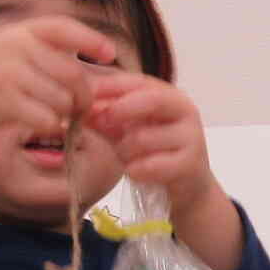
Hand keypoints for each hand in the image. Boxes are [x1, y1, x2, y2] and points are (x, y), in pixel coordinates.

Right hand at [0, 15, 117, 139]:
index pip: (63, 28)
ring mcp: (9, 74)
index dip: (91, 40)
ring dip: (67, 113)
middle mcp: (15, 48)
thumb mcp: (2, 48)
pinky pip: (47, 119)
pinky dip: (53, 127)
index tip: (110, 54)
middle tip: (82, 108)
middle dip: (84, 95)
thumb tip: (83, 63)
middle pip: (73, 73)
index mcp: (17, 32)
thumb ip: (37, 49)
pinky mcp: (4, 103)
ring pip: (63, 99)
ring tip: (59, 117)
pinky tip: (46, 126)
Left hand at [83, 73, 219, 216]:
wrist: (187, 187)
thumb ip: (107, 115)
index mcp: (169, 96)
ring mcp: (191, 137)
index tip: (83, 96)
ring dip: (124, 149)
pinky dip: (135, 170)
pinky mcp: (190, 164)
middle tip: (98, 123)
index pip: (137, 82)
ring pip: (144, 137)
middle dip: (119, 111)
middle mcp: (185, 111)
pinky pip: (151, 165)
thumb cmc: (154, 154)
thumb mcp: (128, 129)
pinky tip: (134, 172)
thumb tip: (78, 105)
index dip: (108, 87)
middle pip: (151, 100)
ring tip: (124, 156)